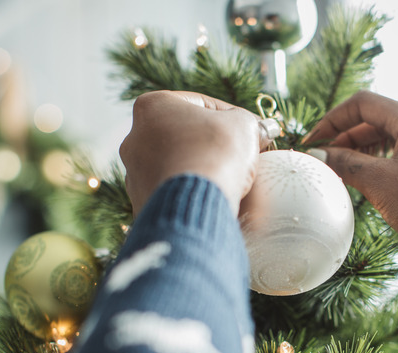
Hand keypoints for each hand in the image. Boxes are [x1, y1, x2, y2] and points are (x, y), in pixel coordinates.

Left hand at [120, 91, 269, 216]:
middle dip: (214, 144)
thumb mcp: (244, 125)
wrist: (196, 204)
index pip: (202, 104)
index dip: (233, 116)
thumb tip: (263, 130)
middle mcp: (134, 137)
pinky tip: (215, 197)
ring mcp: (134, 173)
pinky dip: (193, 192)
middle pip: (186, 135)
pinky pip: (174, 191)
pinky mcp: (141, 203)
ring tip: (231, 179)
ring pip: (179, 165)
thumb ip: (252, 123)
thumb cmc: (217, 153)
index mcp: (152, 106)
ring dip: (203, 168)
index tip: (252, 130)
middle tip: (243, 155)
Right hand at [306, 91, 397, 293]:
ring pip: (390, 139)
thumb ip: (346, 163)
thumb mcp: (380, 183)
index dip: (331, 121)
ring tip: (341, 172)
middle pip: (376, 120)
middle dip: (345, 138)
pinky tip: (369, 182)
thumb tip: (320, 155)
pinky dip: (381, 164)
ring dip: (362, 151)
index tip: (311, 143)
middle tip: (322, 161)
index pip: (361, 104)